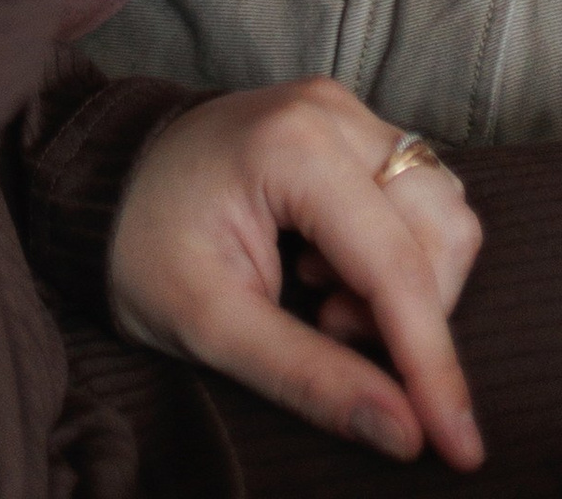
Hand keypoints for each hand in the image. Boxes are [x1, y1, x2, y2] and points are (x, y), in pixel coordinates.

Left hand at [107, 80, 483, 468]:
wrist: (100, 179)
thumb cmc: (142, 246)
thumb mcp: (209, 325)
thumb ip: (308, 378)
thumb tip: (404, 434)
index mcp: (294, 147)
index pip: (397, 268)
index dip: (435, 367)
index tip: (462, 449)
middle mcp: (334, 112)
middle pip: (439, 232)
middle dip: (407, 316)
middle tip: (325, 333)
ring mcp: (345, 111)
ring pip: (441, 213)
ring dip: (405, 286)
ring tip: (322, 305)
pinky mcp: (349, 127)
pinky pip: (417, 199)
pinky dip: (395, 256)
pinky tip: (328, 274)